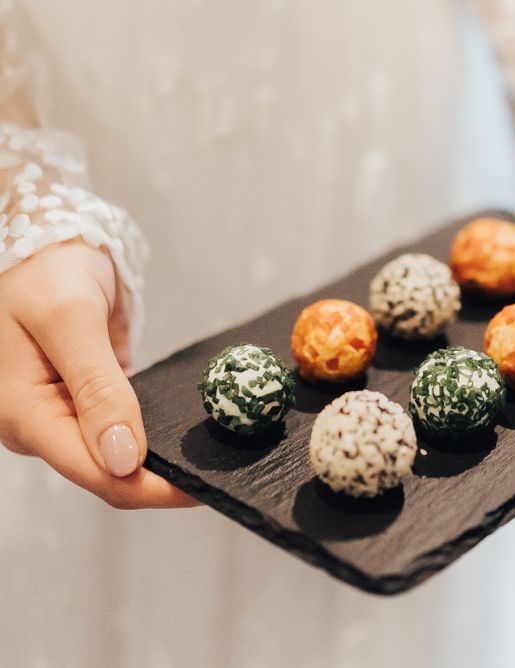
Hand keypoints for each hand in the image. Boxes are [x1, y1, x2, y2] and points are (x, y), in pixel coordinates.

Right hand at [0, 239, 197, 508]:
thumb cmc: (46, 272)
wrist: (42, 244)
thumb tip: (122, 460)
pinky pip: (120, 429)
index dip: (153, 489)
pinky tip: (185, 431)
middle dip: (163, 479)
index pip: (98, 476)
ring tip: (215, 456)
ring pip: (117, 457)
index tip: (204, 487)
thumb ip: (96, 388)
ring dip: (161, 460)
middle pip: (109, 474)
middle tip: (223, 470)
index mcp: (26, 415)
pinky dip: (152, 434)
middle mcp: (41, 425)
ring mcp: (61, 415)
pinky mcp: (81, 401)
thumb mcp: (70, 321)